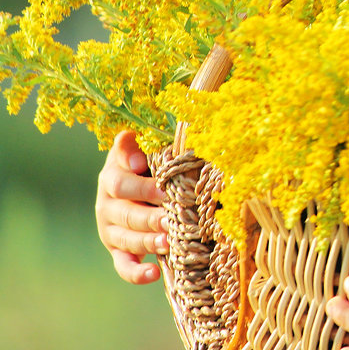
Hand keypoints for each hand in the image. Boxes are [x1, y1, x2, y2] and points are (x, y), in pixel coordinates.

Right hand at [95, 130, 168, 283]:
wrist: (135, 182)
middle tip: (171, 217)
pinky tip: (153, 274)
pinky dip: (136, 273)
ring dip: (148, 241)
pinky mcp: (117, 250)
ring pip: (126, 239)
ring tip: (169, 241)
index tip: (161, 185)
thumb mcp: (141, 147)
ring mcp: (110, 230)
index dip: (139, 185)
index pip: (121, 183)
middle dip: (150, 216)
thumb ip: (136, 145)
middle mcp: (106, 205)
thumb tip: (138, 155)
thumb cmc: (148, 161)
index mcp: (111, 178)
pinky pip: (123, 265)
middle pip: (126, 214)